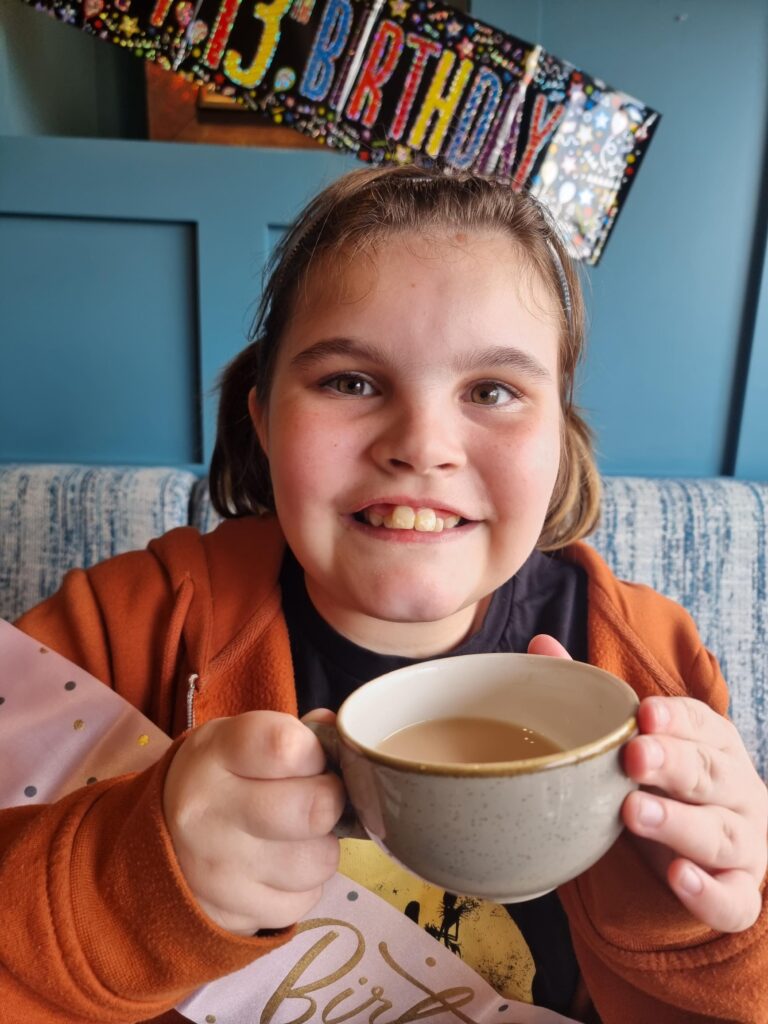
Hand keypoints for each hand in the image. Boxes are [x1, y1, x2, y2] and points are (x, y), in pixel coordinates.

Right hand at [163, 709, 344, 934]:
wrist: (160, 841)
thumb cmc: (222, 778)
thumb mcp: (244, 740)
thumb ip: (298, 735)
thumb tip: (344, 739)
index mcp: (215, 753)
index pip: (286, 747)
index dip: (316, 752)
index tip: (311, 758)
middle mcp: (208, 811)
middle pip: (314, 809)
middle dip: (331, 801)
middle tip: (319, 798)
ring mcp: (218, 870)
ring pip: (318, 861)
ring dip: (320, 848)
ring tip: (295, 836)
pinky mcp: (231, 914)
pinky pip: (304, 901)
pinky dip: (303, 886)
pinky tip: (279, 868)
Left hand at [527, 634, 767, 932]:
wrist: (702, 852)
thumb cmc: (663, 782)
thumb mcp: (631, 739)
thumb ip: (591, 696)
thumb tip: (541, 643)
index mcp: (710, 741)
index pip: (700, 723)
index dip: (675, 718)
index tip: (644, 714)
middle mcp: (735, 787)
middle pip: (710, 773)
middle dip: (674, 763)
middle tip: (633, 757)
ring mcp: (742, 842)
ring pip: (721, 833)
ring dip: (679, 824)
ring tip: (633, 813)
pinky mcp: (738, 892)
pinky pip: (733, 898)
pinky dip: (708, 892)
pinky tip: (678, 878)